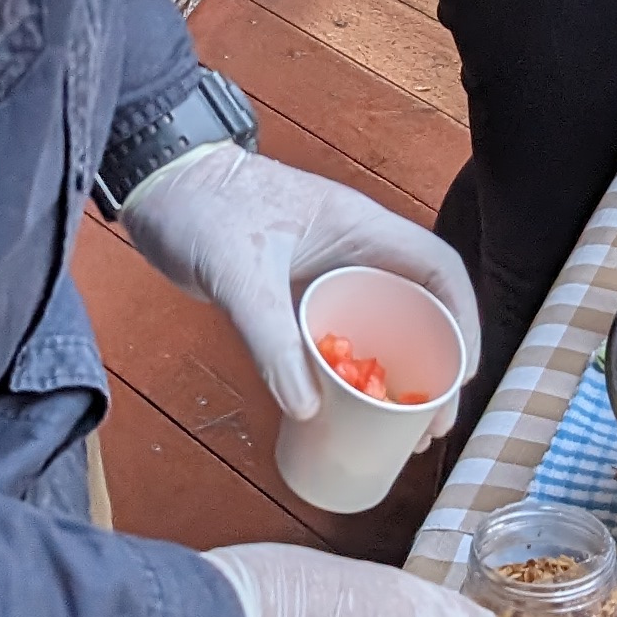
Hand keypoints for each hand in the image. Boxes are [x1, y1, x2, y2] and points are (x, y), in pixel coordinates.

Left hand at [117, 142, 479, 429]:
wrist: (155, 183)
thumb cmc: (200, 206)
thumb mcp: (239, 274)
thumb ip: (270, 339)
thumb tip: (308, 409)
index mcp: (361, 229)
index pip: (437, 270)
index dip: (462, 320)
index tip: (462, 374)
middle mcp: (354, 251)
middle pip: (418, 308)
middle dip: (435, 366)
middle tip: (432, 425)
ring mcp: (326, 272)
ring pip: (381, 327)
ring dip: (396, 376)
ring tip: (402, 433)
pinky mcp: (296, 293)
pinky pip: (339, 338)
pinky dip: (351, 375)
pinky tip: (347, 412)